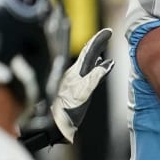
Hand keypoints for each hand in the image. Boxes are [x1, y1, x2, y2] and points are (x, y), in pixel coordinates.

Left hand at [51, 28, 114, 142]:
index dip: (97, 40)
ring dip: (95, 53)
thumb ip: (93, 79)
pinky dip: (96, 67)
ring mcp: (74, 81)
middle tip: (107, 34)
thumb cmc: (64, 113)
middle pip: (86, 54)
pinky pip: (88, 73)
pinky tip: (101, 66)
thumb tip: (106, 65)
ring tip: (103, 46)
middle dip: (97, 43)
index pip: (87, 52)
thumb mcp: (81, 95)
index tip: (108, 32)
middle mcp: (73, 74)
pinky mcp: (76, 89)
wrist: (51, 127)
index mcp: (73, 72)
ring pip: (87, 62)